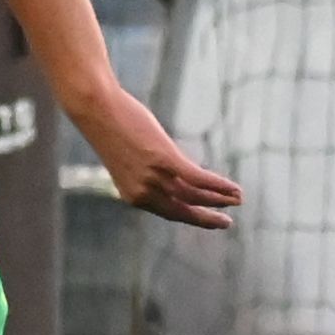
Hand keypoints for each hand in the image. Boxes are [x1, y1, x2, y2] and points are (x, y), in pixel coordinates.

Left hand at [81, 86, 241, 228]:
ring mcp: (153, 177)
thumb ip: (147, 171)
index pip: (167, 212)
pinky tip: (234, 189)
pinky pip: (198, 179)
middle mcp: (143, 192)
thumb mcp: (128, 158)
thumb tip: (168, 171)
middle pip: (183, 211)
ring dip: (220, 199)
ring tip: (238, 200)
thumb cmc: (110, 130)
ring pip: (194, 196)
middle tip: (226, 224)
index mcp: (132, 196)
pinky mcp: (163, 160)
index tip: (206, 219)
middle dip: (207, 218)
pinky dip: (219, 186)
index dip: (190, 216)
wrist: (96, 110)